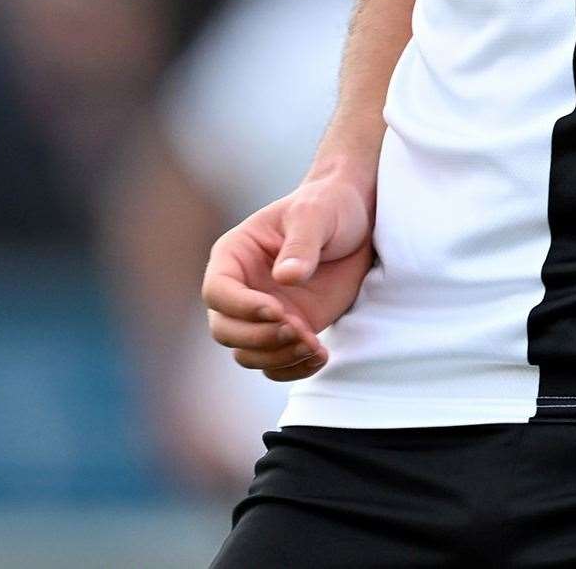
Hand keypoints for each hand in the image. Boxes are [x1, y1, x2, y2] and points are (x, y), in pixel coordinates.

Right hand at [200, 172, 374, 381]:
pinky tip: (321, 356)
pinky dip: (293, 369)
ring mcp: (262, 314)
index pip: (217, 291)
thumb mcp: (316, 214)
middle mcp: (241, 289)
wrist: (358, 222)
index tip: (277, 310)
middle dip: (259, 338)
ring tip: (314, 346)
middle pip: (225, 330)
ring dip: (278, 357)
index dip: (241, 307)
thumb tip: (284, 277)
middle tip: (299, 330)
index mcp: (234, 254)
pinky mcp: (288, 330)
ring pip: (247, 354)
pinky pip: (275, 364)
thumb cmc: (329, 206)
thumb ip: (301, 244)